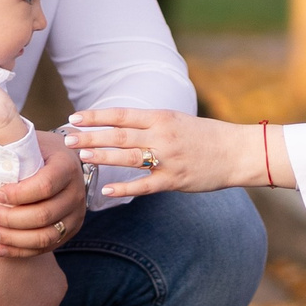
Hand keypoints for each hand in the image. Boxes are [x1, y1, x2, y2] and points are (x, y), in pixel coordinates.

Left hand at [0, 132, 86, 254]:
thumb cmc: (44, 152)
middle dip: (11, 219)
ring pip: (46, 236)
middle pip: (44, 214)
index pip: (45, 186)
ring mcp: (75, 214)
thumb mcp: (28, 143)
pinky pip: (45, 248)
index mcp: (66, 167)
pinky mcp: (70, 231)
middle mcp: (76, 192)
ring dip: (14, 239)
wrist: (69, 163)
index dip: (18, 194)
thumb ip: (2, 148)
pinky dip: (20, 251)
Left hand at [63, 108, 277, 195]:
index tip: (75, 116)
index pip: (122, 114)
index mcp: (161, 118)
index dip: (96, 116)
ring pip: (128, 158)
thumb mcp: (177, 121)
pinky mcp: (174, 180)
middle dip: (91, 136)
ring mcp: (168, 159)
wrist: (237, 152)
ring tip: (82, 158)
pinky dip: (125, 188)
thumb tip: (120, 126)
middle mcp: (162, 136)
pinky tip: (106, 190)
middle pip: (119, 135)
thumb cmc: (206, 136)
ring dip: (103, 157)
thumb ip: (150, 124)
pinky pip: (145, 185)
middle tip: (68, 138)